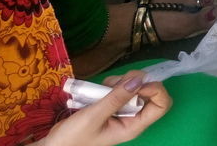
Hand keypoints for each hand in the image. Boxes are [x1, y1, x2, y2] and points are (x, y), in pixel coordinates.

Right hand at [41, 71, 170, 145]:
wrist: (54, 145)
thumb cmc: (74, 137)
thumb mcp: (95, 116)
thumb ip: (117, 97)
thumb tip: (140, 79)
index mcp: (134, 126)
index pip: (162, 105)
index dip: (156, 90)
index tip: (138, 82)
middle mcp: (133, 119)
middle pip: (149, 92)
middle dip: (134, 82)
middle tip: (114, 83)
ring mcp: (123, 112)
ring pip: (134, 87)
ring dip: (120, 82)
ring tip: (101, 89)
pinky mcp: (112, 106)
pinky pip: (120, 89)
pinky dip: (111, 85)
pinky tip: (97, 90)